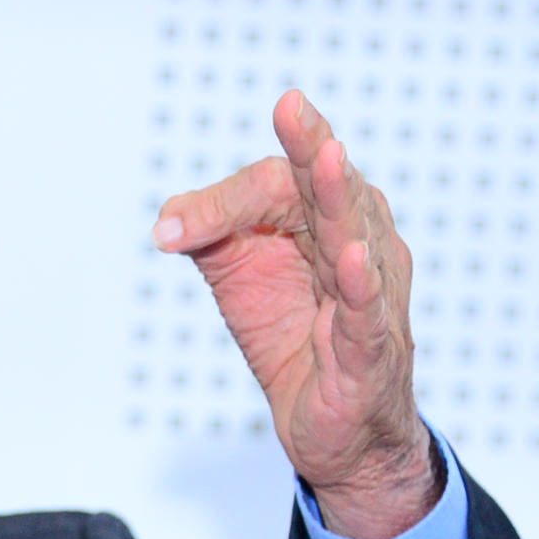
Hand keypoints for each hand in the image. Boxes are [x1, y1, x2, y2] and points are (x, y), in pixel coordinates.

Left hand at [154, 89, 440, 538]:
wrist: (335, 432)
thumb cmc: (295, 338)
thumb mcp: (237, 273)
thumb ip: (208, 231)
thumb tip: (166, 223)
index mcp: (324, 218)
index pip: (280, 184)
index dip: (227, 199)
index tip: (174, 229)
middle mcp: (358, 243)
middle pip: (328, 190)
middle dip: (309, 147)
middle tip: (290, 106)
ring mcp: (372, 295)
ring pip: (354, 237)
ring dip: (339, 197)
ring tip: (326, 157)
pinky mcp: (371, 351)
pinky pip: (365, 313)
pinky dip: (359, 285)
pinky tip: (349, 258)